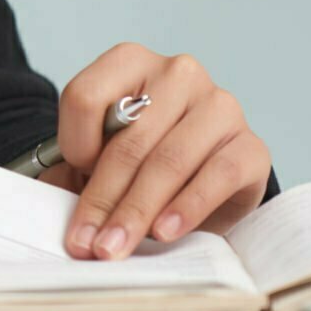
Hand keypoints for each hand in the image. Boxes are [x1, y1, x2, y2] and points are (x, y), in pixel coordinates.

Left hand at [37, 43, 269, 258]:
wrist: (204, 184)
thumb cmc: (143, 164)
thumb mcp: (102, 158)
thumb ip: (76, 173)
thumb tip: (59, 210)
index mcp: (131, 62)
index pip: (86, 96)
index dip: (73, 144)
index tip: (71, 180)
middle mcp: (178, 73)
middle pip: (129, 139)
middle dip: (103, 200)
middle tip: (87, 244)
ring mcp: (220, 106)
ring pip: (170, 159)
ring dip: (138, 211)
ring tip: (117, 247)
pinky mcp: (251, 145)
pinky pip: (218, 174)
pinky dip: (188, 207)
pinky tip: (165, 232)